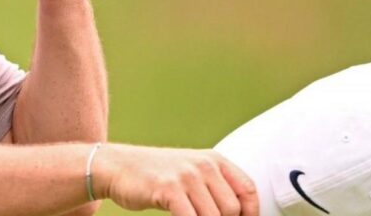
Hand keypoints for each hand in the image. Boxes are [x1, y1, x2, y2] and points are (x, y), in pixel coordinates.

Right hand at [95, 144, 258, 215]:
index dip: (251, 214)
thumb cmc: (156, 175)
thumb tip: (234, 215)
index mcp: (213, 160)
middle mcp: (203, 165)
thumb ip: (213, 188)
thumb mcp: (190, 173)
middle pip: (231, 209)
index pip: (248, 190)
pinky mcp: (168, 189)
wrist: (118, 166)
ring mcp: (185, 176)